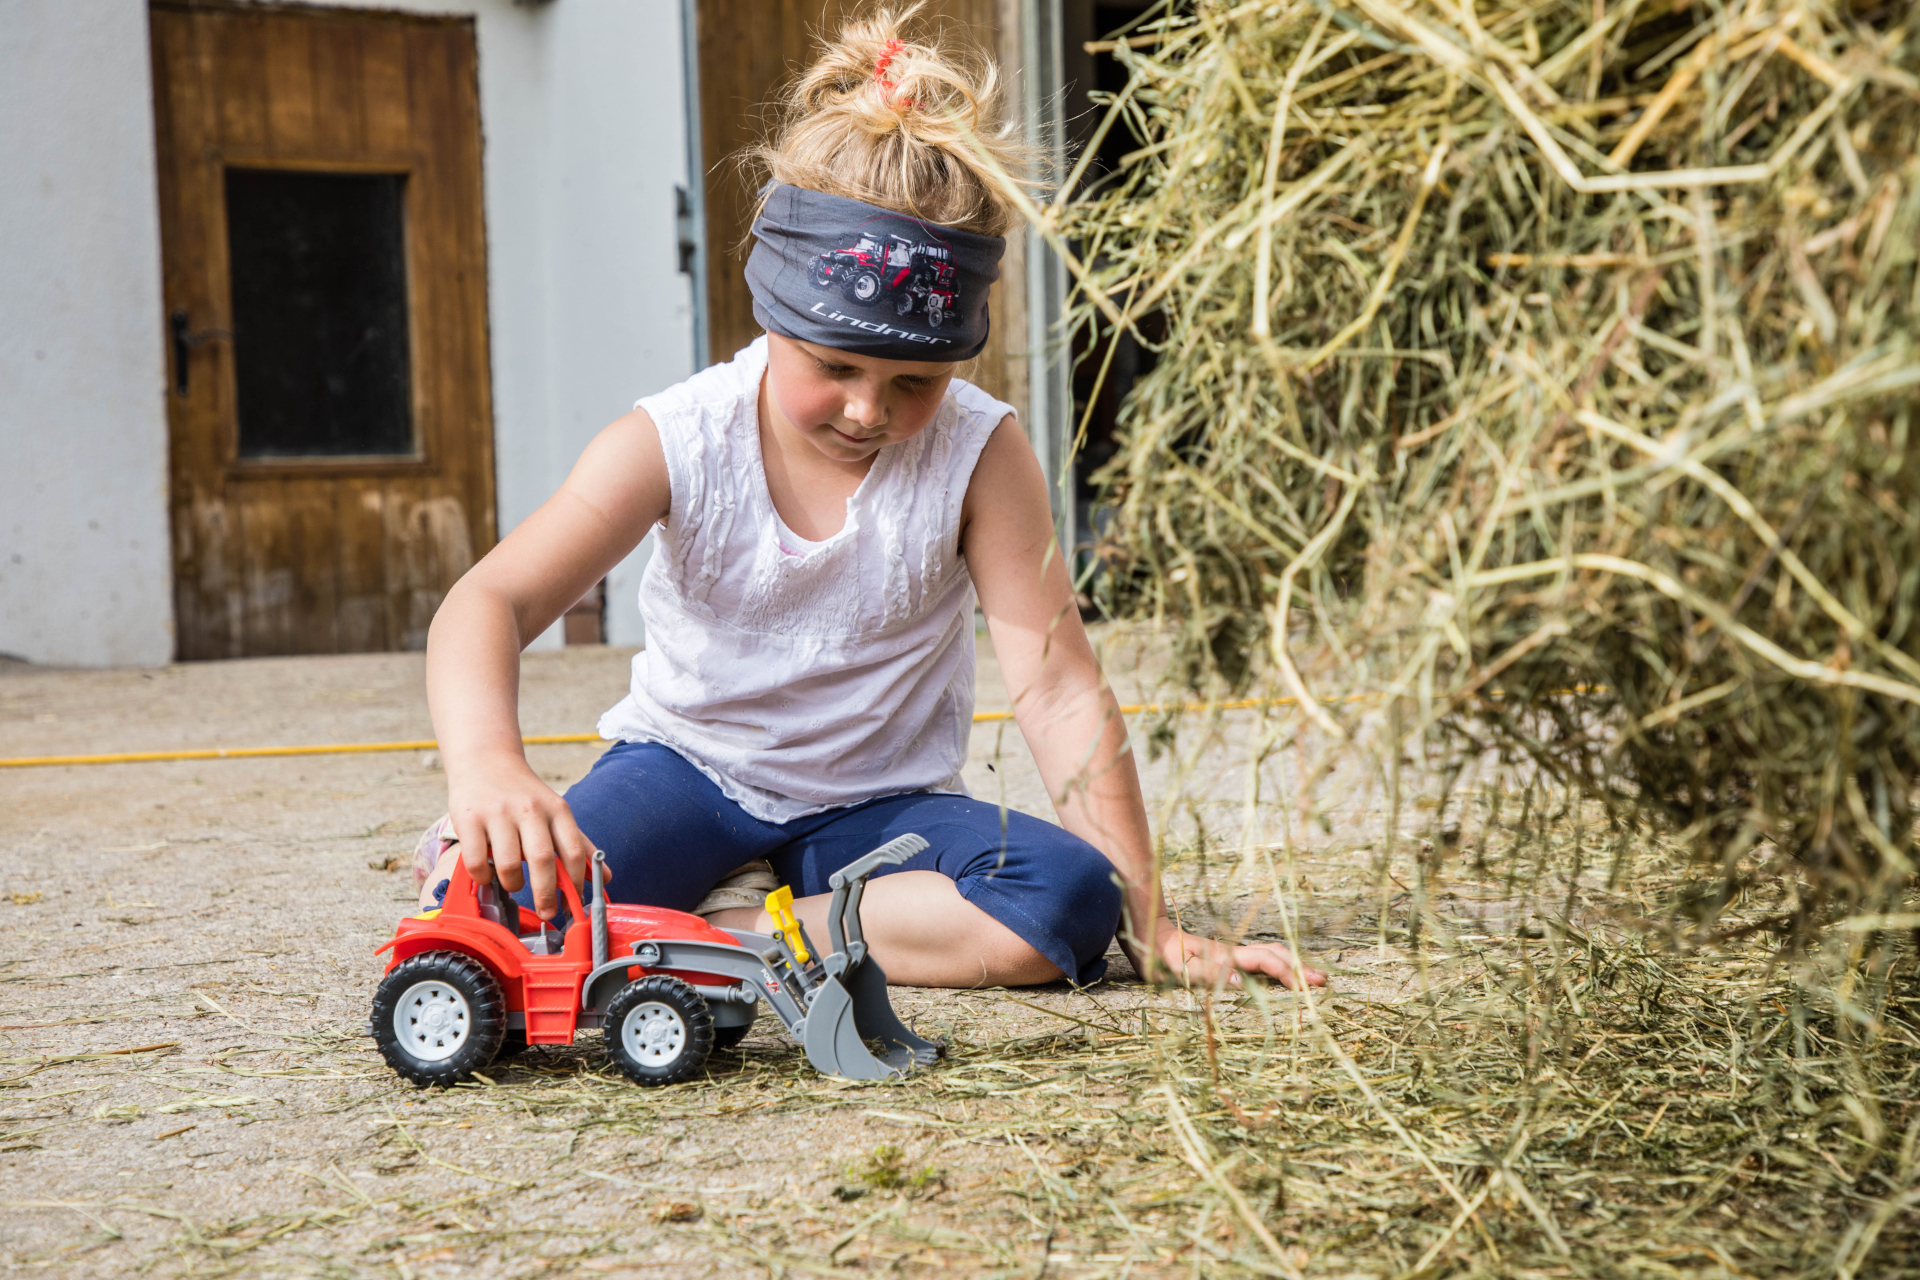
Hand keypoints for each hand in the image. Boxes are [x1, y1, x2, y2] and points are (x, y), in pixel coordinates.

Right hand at [444, 754, 597, 920]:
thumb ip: (580, 844)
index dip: (575, 882)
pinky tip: (488, 875)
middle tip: (547, 912)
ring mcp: (498, 813)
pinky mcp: (469, 818)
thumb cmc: (525, 794)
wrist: (486, 761)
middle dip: (546, 894)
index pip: (573, 851)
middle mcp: (529, 809)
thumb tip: (607, 877)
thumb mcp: (557, 812)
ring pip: (508, 865)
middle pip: (542, 860)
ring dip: (513, 884)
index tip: (573, 903)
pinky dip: (484, 877)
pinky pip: (477, 861)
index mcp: (557, 809)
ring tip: (514, 884)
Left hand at [1133, 917, 1327, 990]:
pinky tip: (1284, 974)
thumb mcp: (1179, 967)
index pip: (1264, 963)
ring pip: (1269, 955)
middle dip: (1300, 967)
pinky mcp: (1226, 957)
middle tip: (1323, 981)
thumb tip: (1238, 981)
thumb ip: (1208, 973)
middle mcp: (1233, 952)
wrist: (1149, 936)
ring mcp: (1231, 954)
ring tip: (1312, 977)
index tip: (1304, 989)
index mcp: (1226, 955)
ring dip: (1293, 964)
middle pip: (1274, 955)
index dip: (1286, 974)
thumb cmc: (1161, 956)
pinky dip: (1279, 965)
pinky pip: (1259, 960)